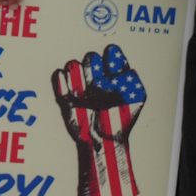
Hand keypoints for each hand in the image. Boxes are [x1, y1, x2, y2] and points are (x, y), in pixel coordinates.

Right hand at [54, 45, 146, 195]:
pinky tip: (74, 97)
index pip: (112, 53)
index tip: (113, 71)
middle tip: (100, 87)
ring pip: (73, 64)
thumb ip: (133, 78)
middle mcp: (96, 76)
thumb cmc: (121, 120)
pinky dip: (63, 82)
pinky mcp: (65, 96)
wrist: (104, 142)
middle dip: (95, 69)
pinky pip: (58, 77)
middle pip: (90, 56)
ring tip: (86, 94)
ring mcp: (80, 86)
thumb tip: (122, 68)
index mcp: (113, 74)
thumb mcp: (137, 98)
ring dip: (79, 77)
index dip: (113, 58)